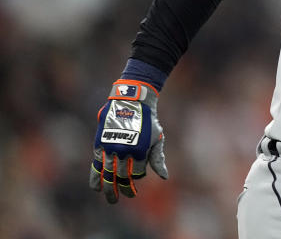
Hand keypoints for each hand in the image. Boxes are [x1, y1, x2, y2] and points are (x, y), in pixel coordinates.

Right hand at [89, 80, 167, 202]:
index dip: (136, 180)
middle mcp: (124, 150)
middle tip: (122, 199)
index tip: (135, 186)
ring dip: (108, 189)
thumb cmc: (148, 121)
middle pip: (122, 176)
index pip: (137, 173)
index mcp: (140, 150)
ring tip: (111, 200)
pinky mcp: (100, 144)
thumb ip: (158, 158)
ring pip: (108, 174)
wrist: (131, 101)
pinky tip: (96, 188)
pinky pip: (96, 165)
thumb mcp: (157, 138)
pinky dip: (95, 177)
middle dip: (123, 189)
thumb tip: (165, 177)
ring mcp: (111, 147)